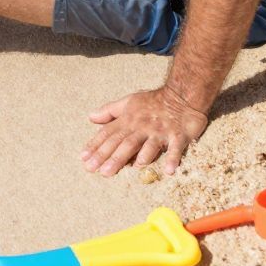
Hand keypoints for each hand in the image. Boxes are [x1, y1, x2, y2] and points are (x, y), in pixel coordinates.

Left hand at [82, 85, 207, 176]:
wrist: (181, 94)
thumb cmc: (153, 101)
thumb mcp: (129, 101)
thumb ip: (110, 111)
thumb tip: (91, 117)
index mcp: (129, 120)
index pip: (109, 133)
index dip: (96, 146)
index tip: (84, 159)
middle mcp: (142, 127)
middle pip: (124, 143)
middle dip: (110, 156)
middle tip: (97, 170)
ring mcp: (159, 132)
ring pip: (145, 146)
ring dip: (136, 158)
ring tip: (128, 170)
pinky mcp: (178, 136)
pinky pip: (175, 148)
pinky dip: (172, 158)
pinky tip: (168, 170)